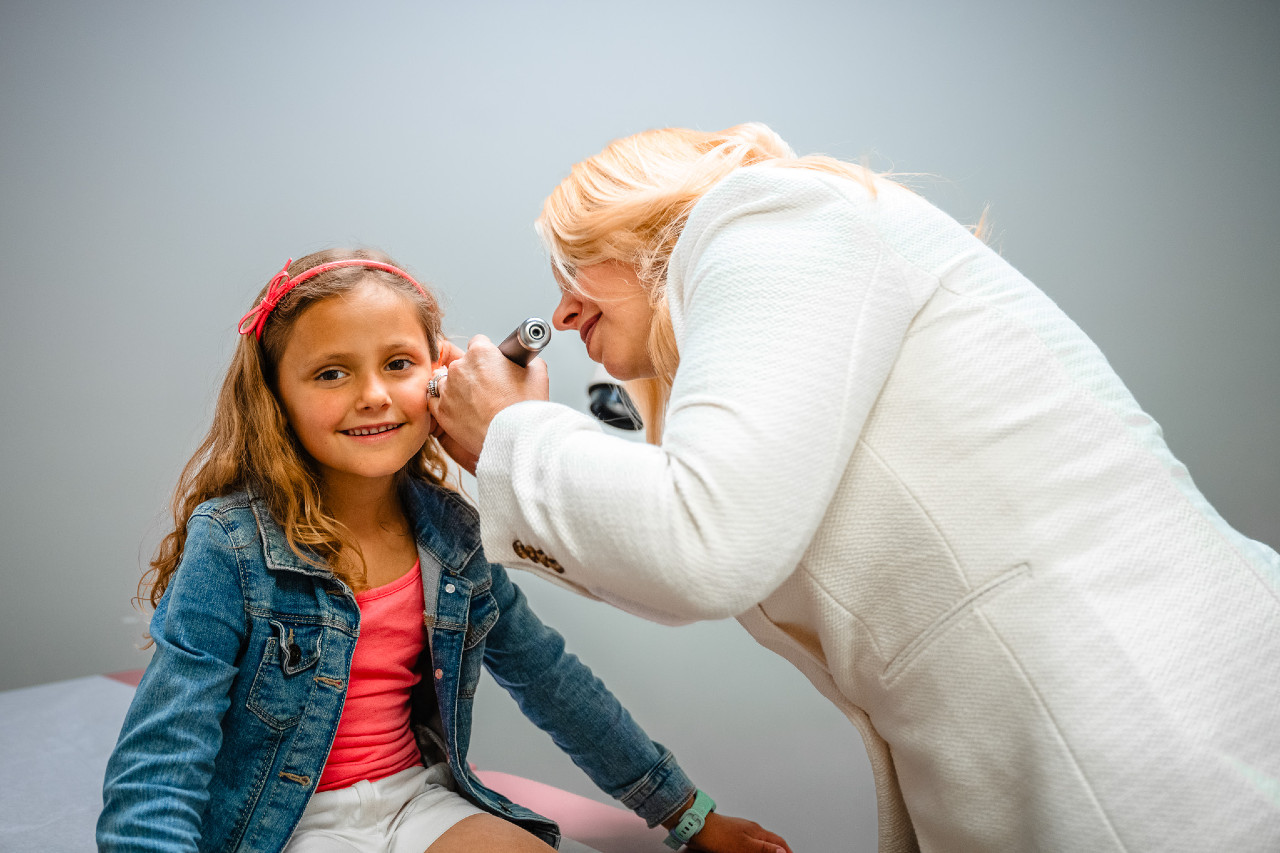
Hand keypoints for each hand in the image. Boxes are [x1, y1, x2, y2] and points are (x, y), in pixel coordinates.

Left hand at [426, 334, 549, 461]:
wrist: (513, 437)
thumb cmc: (525, 408)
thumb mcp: (537, 372)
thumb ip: (524, 359)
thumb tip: (520, 359)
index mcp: (481, 353)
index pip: (478, 343)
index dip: (487, 355)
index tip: (491, 366)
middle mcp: (460, 367)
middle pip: (462, 363)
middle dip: (473, 373)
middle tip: (487, 389)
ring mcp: (448, 389)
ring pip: (447, 381)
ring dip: (457, 388)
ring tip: (475, 403)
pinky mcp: (441, 410)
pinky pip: (436, 400)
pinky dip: (446, 403)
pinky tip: (461, 410)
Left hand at [686, 812, 792, 852]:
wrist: (697, 826)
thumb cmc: (717, 835)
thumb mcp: (744, 846)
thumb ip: (763, 849)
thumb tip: (782, 851)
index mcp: (757, 831)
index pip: (778, 842)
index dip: (786, 851)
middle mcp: (750, 829)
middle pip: (770, 840)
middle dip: (778, 849)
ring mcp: (740, 830)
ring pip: (759, 841)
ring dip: (766, 848)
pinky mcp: (731, 834)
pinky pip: (748, 842)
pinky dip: (753, 848)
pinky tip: (747, 851)